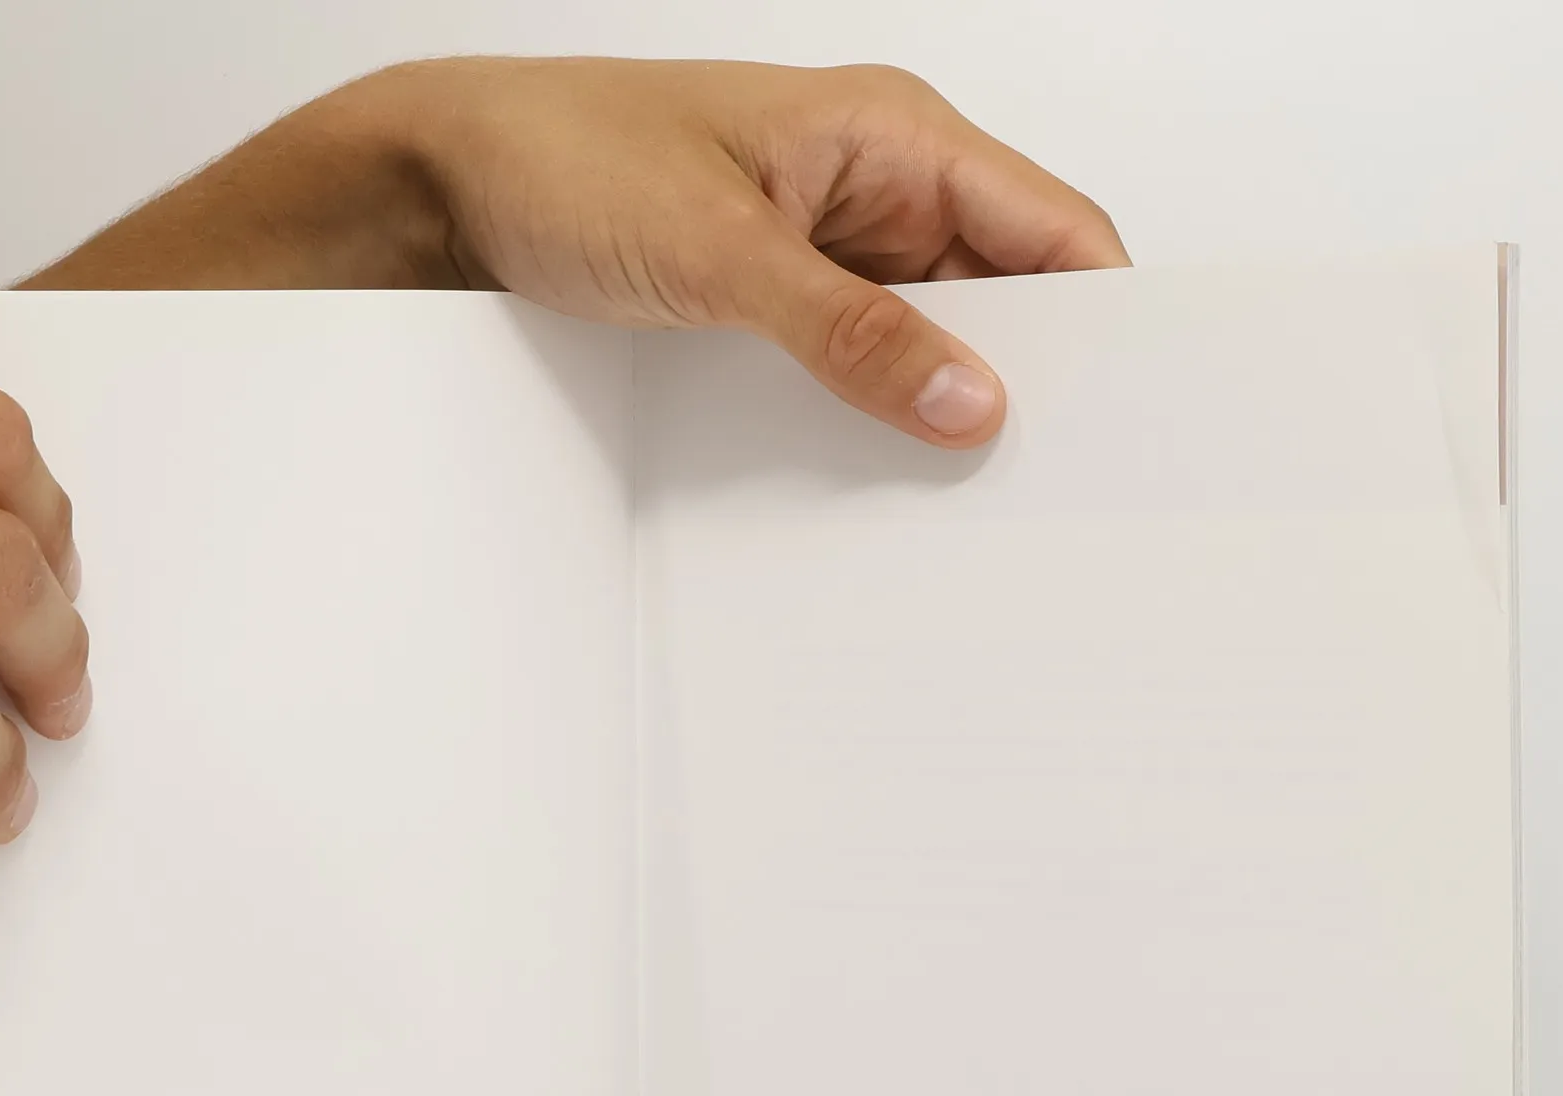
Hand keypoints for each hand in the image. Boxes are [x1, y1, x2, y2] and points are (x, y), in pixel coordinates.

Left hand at [398, 59, 1129, 445]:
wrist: (443, 187)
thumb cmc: (564, 161)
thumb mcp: (720, 251)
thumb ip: (849, 331)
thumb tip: (967, 400)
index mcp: (893, 135)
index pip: (1053, 229)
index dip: (1102, 323)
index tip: (1120, 418)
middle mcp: (874, 187)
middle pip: (1004, 296)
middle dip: (1023, 381)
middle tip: (1034, 484)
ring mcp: (824, 248)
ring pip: (929, 338)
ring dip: (938, 405)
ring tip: (959, 494)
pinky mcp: (775, 300)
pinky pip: (856, 361)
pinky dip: (872, 411)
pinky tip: (874, 470)